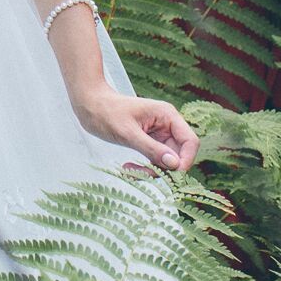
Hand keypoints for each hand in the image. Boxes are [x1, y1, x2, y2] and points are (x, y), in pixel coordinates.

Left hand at [74, 84, 199, 172]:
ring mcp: (159, 134)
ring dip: (152, 171)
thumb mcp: (127, 133)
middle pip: (180, 155)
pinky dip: (144, 169)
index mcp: (167, 116)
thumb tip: (174, 164)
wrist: (89, 105)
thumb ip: (151, 148)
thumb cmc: (106, 112)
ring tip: (129, 171)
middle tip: (141, 174)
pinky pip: (155, 161)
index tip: (170, 175)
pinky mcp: (149, 142)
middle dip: (164, 169)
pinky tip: (127, 168)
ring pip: (167, 162)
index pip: (190, 141)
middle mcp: (167, 125)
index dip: (185, 160)